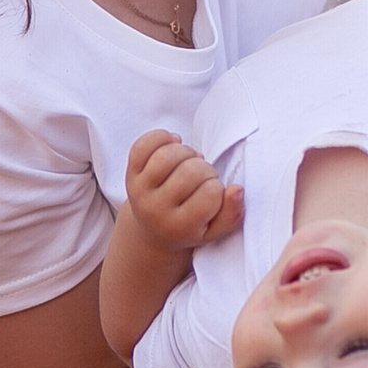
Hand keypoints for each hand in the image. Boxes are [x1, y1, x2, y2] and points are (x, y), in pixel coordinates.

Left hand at [124, 130, 243, 250]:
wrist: (152, 229)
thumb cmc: (191, 226)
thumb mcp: (214, 230)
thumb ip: (232, 214)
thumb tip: (237, 189)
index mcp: (179, 227)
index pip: (210, 195)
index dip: (218, 187)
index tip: (215, 192)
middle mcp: (155, 210)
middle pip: (190, 172)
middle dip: (205, 169)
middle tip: (204, 177)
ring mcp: (139, 190)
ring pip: (167, 155)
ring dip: (187, 152)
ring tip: (191, 161)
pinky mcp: (130, 173)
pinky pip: (143, 145)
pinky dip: (162, 137)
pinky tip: (174, 143)